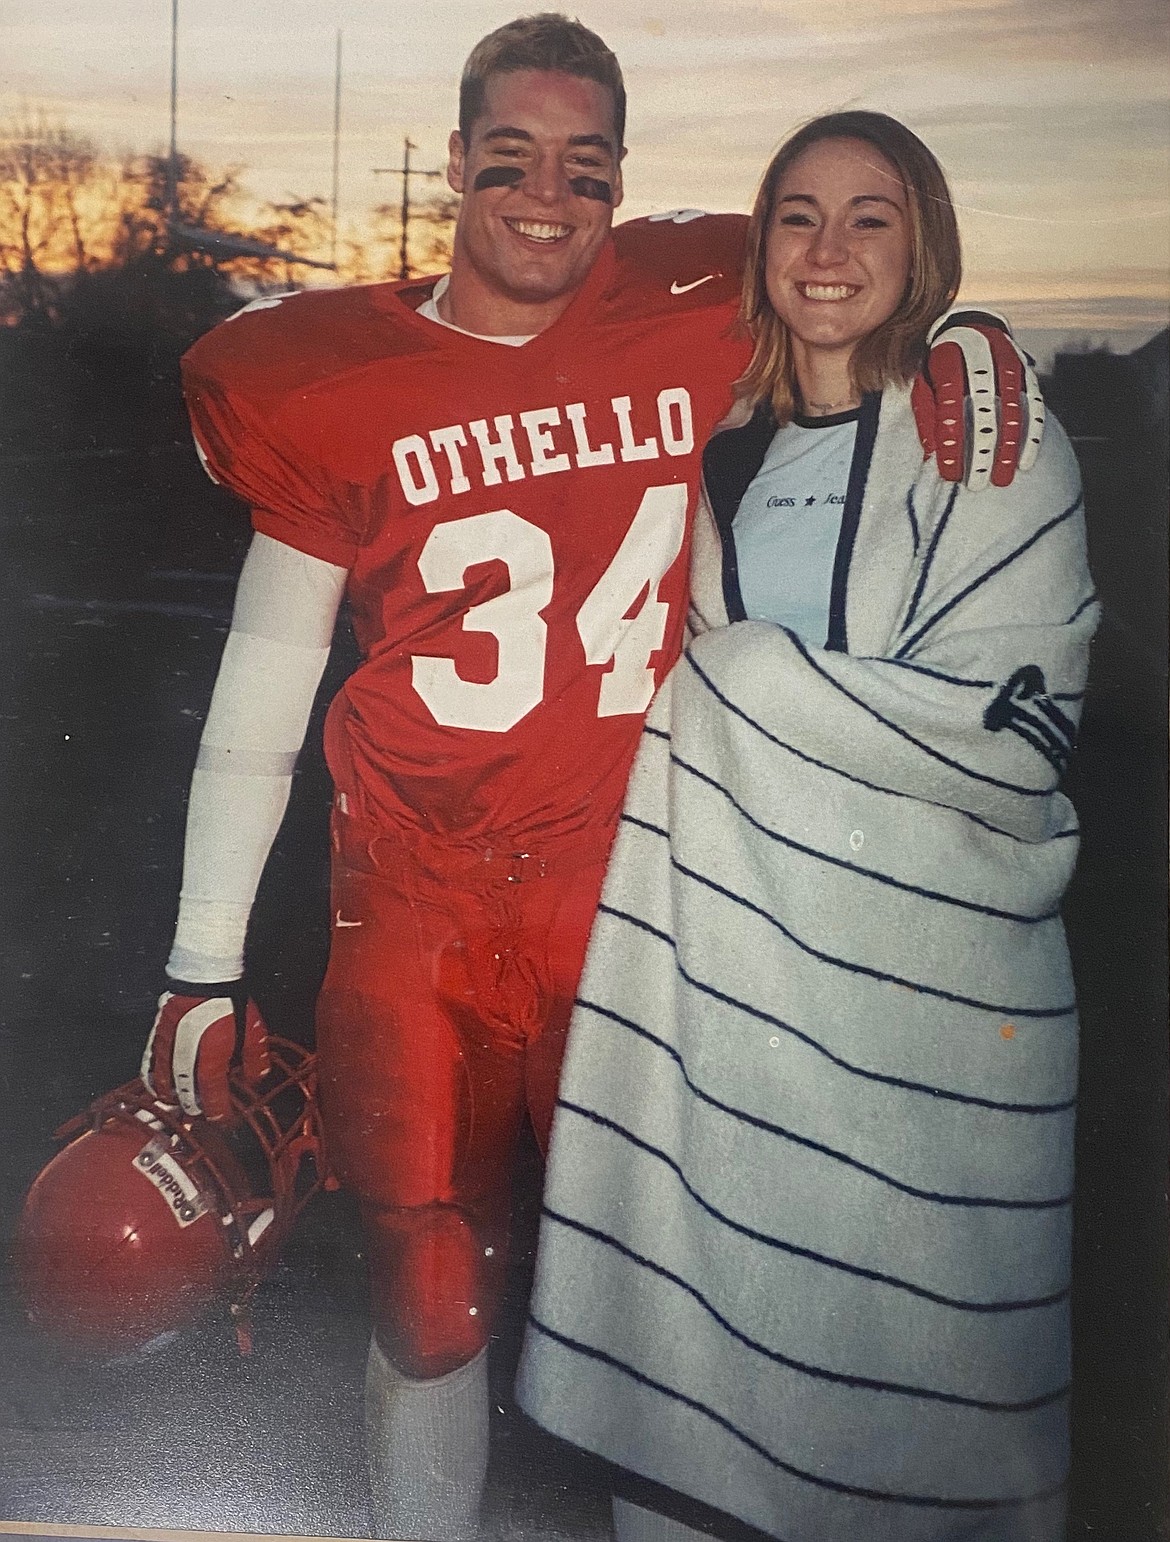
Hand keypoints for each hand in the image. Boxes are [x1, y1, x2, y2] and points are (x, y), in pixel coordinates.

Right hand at [141, 984, 270, 1121]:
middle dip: (192, 1107)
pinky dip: (151, 1077)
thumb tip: (256, 1079)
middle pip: (185, 1092)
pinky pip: (149, 1062)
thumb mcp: (253, 1030)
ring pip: (163, 1080)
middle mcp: (187, 1056)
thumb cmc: (231, 1000)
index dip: (217, 1111)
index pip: (212, 1094)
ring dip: (170, 1095)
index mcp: (212, 1057)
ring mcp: (169, 1045)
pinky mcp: (158, 1034)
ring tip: (175, 1102)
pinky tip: (154, 1083)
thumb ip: (255, 1058)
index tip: (222, 1119)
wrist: (207, 974)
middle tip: (200, 1114)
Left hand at [912, 311, 1045, 489]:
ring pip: (1014, 410)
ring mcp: (1008, 365)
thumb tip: (931, 454)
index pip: (950, 408)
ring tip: (1003, 478)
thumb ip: (927, 416)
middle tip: (978, 484)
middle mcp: (982, 362)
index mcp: (950, 364)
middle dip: (982, 451)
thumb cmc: (942, 365)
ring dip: (1009, 448)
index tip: (950, 472)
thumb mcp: (925, 384)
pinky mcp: (1026, 372)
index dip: (951, 442)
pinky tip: (1026, 461)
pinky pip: (1034, 405)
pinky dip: (1032, 435)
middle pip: (985, 412)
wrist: (971, 326)